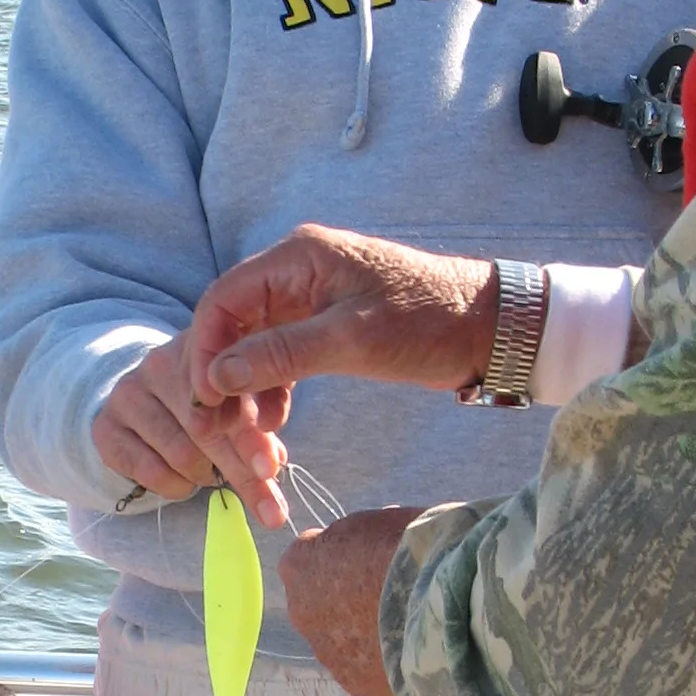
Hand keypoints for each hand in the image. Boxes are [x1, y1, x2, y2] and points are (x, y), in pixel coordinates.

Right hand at [90, 336, 289, 527]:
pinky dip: (176, 486)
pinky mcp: (106, 427)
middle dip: (242, 472)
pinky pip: (151, 471)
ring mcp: (128, 394)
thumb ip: (258, 427)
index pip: (231, 395)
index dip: (253, 436)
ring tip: (210, 473)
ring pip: (182, 454)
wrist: (143, 399)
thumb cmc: (203, 401)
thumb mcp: (238, 403)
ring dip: (206, 476)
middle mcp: (160, 363)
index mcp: (202, 346)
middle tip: (269, 509)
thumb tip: (275, 463)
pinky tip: (183, 479)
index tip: (273, 471)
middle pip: (207, 428)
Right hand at [188, 226, 497, 410]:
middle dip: (223, 378)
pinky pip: (281, 357)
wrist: (491, 326)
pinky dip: (272, 389)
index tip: (204, 399)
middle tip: (220, 427)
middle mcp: (295, 272)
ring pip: (255, 346)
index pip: (222, 300)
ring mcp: (310, 299)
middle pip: (233, 325)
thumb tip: (217, 376)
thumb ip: (281, 354)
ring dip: (247, 390)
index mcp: (297, 258)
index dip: (206, 350)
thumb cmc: (429, 322)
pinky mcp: (326, 326)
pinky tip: (274, 425)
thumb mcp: (352, 340)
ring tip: (252, 437)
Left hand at [279, 507, 420, 695]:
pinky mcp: (353, 682)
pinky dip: (379, 659)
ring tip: (404, 623)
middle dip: (346, 599)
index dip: (340, 557)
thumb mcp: (378, 522)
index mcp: (298, 565)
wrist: (440, 603)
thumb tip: (366, 543)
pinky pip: (362, 667)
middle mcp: (300, 611)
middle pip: (318, 603)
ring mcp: (325, 651)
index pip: (307, 557)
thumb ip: (358, 538)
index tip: (367, 557)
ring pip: (339, 639)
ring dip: (362, 631)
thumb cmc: (410, 549)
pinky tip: (408, 648)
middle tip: (387, 592)